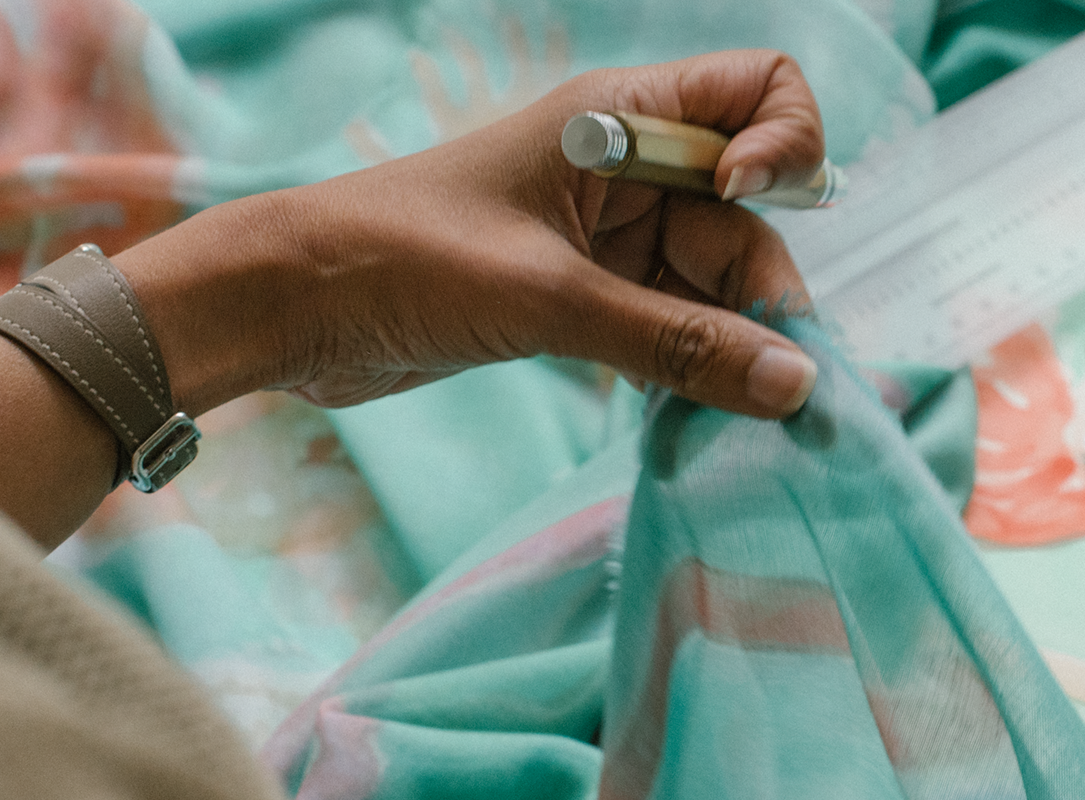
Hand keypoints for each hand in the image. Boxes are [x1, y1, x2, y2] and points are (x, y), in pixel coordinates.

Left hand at [115, 50, 824, 418]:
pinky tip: (704, 420)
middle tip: (784, 383)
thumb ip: (680, 344)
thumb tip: (796, 383)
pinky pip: (673, 329)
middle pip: (748, 216)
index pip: (760, 95)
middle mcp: (628, 169)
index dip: (783, 146)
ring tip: (750, 419)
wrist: (288, 309)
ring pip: (715, 284)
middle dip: (769, 291)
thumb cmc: (402, 263)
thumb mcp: (550, 300)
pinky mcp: (584, 300)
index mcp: (620, 120)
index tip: (743, 207)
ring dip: (737, 346)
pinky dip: (695, 371)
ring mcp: (608, 238)